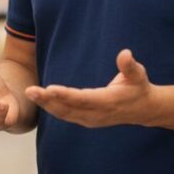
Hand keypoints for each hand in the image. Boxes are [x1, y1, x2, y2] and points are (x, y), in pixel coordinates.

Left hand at [25, 49, 155, 128]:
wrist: (144, 109)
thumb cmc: (139, 87)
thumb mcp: (138, 75)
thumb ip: (129, 66)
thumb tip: (125, 53)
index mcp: (108, 102)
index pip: (82, 99)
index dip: (65, 95)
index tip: (49, 89)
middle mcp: (97, 114)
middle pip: (68, 108)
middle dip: (47, 100)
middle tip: (29, 91)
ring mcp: (91, 119)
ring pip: (64, 114)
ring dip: (46, 104)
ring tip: (30, 93)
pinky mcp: (87, 120)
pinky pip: (66, 115)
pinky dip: (52, 108)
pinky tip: (41, 99)